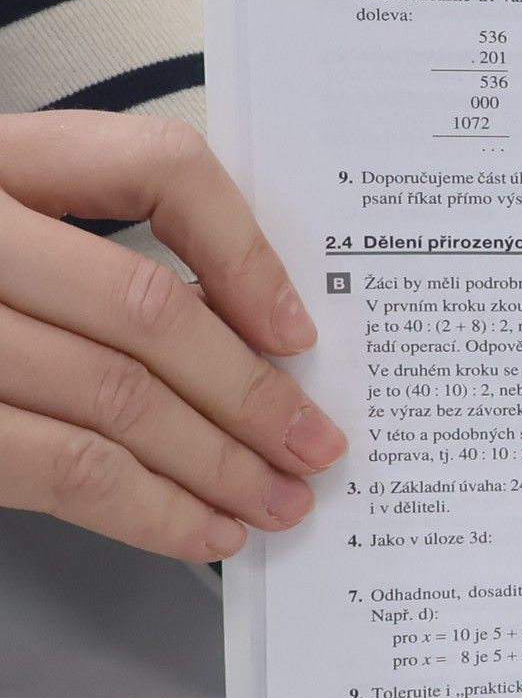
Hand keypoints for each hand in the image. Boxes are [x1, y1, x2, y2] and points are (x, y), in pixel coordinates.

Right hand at [0, 111, 342, 561]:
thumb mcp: (8, 227)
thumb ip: (94, 254)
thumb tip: (254, 336)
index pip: (157, 168)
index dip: (245, 251)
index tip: (298, 330)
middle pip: (147, 310)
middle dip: (253, 394)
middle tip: (316, 447)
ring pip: (114, 400)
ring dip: (216, 465)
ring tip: (275, 503)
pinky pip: (60, 469)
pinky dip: (148, 510)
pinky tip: (200, 529)